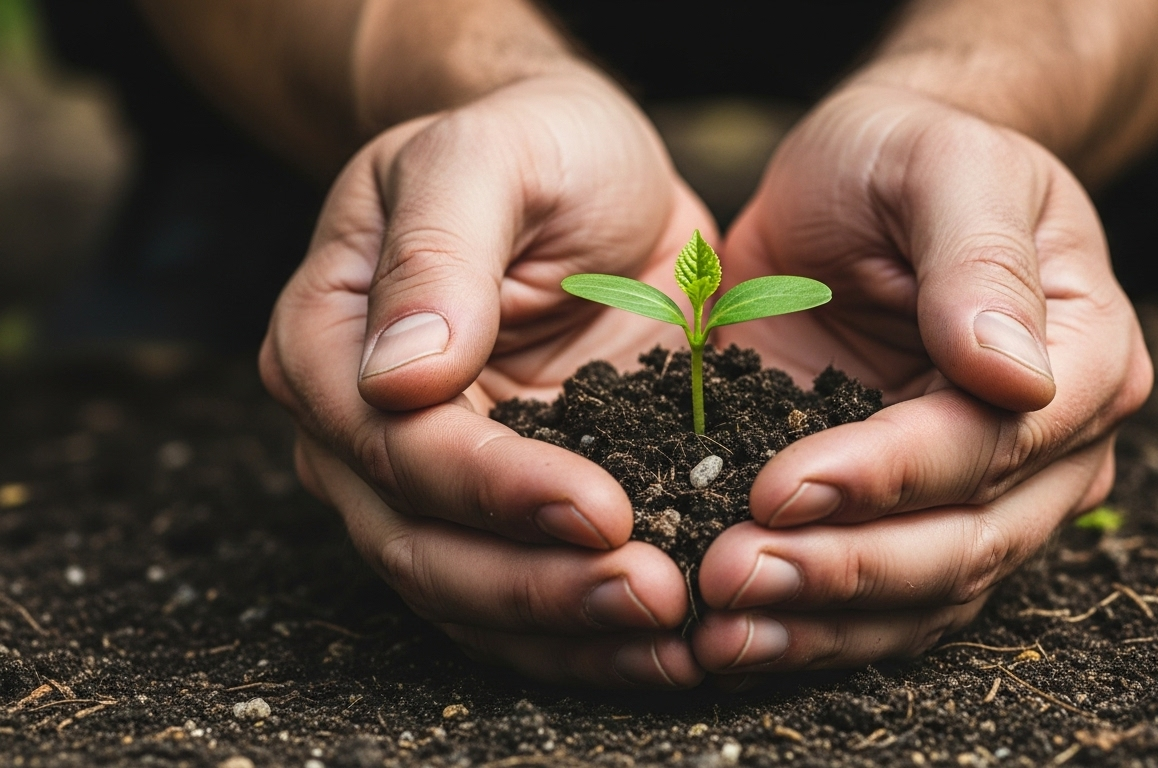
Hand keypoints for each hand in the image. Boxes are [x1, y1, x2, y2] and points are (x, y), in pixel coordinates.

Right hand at [260, 69, 714, 687]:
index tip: (602, 509)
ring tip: (674, 638)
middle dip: (539, 585)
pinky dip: (587, 631)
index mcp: (331, 340)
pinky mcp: (503, 505)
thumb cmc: (534, 143)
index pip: (399, 444)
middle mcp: (361, 427)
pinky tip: (667, 645)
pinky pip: (525, 591)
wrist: (582, 165)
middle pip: (424, 544)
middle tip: (653, 597)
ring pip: (471, 592)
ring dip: (568, 628)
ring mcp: (427, 479)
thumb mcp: (489, 156)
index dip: (496, 489)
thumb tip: (397, 376)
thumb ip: (440, 251)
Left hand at [692, 84, 1151, 678]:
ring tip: (721, 631)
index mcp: (1085, 353)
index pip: (999, 441)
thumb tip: (1017, 376)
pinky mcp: (906, 514)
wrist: (861, 182)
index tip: (783, 485)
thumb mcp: (942, 163)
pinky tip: (732, 637)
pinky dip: (810, 626)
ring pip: (925, 595)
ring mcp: (985, 492)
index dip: (893, 474)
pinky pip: (878, 601)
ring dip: (823, 621)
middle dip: (848, 569)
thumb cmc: (906, 155)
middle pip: (969, 539)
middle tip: (734, 574)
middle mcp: (1053, 444)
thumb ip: (979, 256)